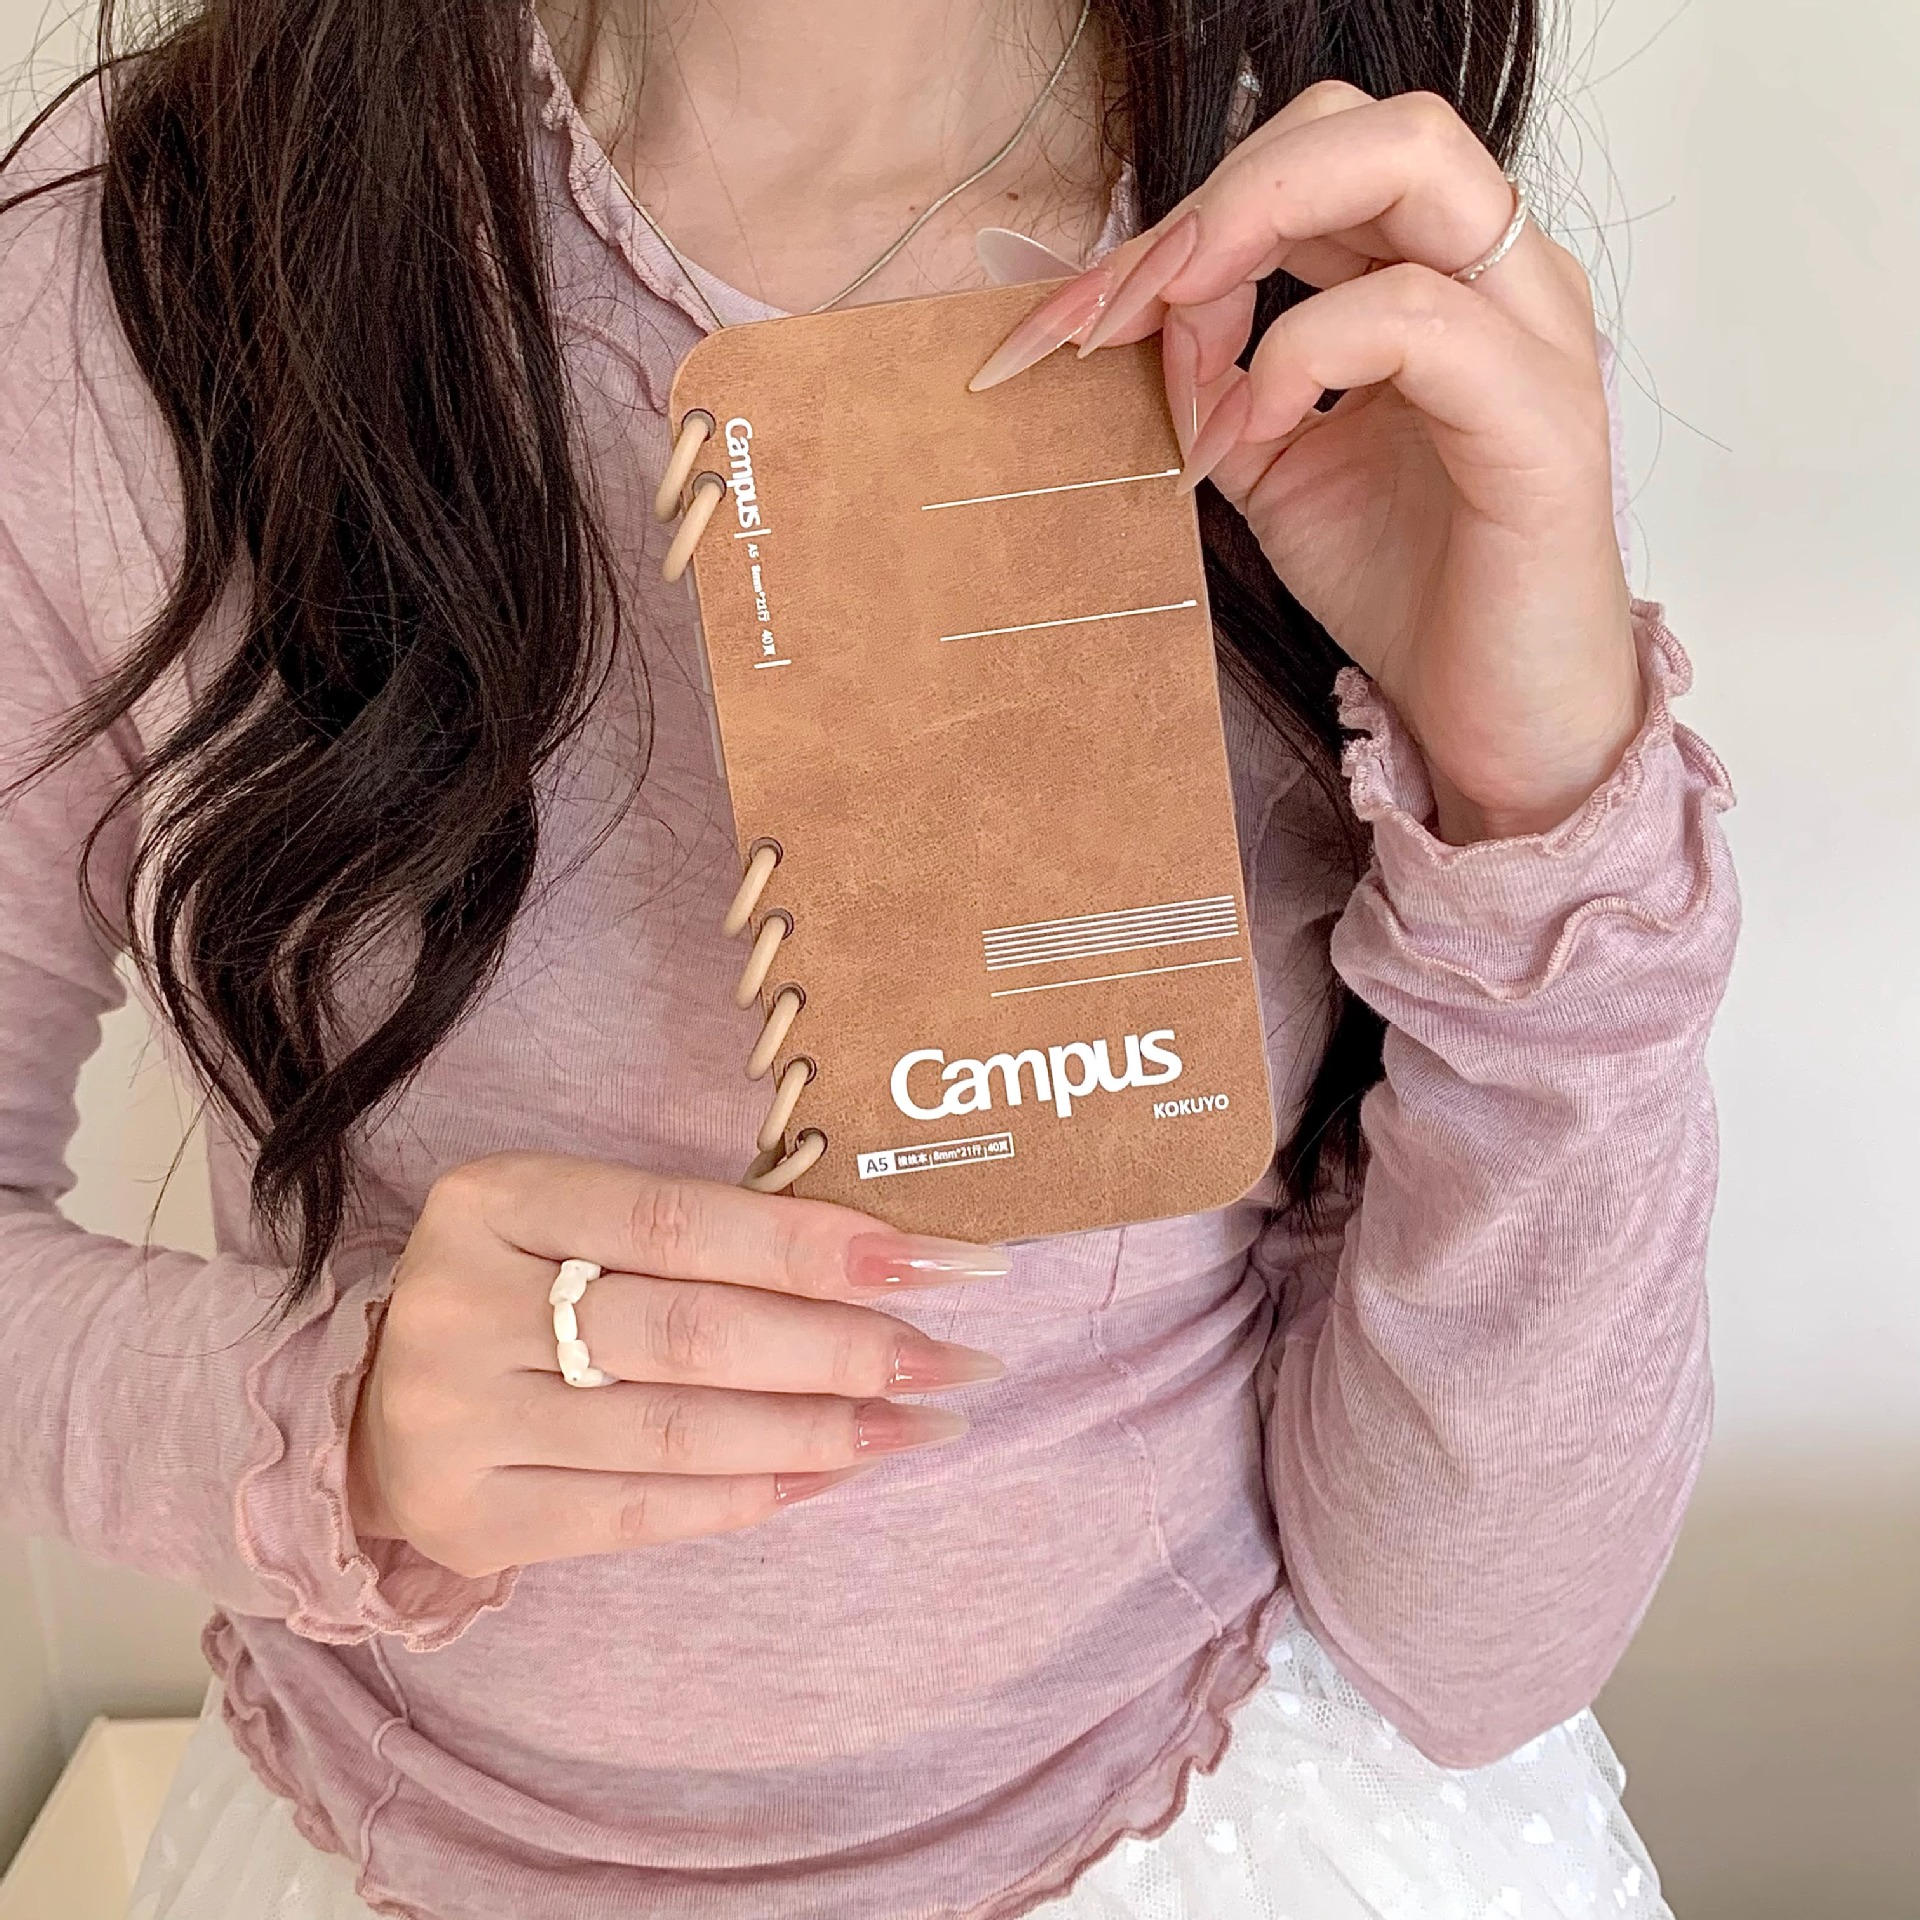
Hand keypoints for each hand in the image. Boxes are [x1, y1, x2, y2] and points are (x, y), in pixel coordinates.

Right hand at [347, 1153, 1008, 1577]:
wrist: (368, 1402)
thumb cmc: (517, 1293)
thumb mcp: (573, 1224)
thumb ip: (693, 1236)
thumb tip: (880, 1261)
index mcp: (495, 1198)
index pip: (683, 1220)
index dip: (821, 1244)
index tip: (945, 1263)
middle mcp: (462, 1305)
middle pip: (691, 1332)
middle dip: (847, 1347)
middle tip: (957, 1357)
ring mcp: (455, 1420)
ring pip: (678, 1431)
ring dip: (824, 1430)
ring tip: (922, 1422)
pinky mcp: (471, 1518)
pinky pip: (642, 1513)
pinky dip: (753, 1492)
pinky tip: (832, 1473)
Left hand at [973, 85, 1642, 844]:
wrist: (1490, 718)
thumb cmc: (1405, 587)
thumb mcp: (1271, 463)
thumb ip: (1211, 375)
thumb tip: (1134, 317)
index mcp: (1436, 273)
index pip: (1306, 165)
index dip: (1176, 217)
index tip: (1072, 312)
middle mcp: (1497, 276)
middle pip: (1356, 126)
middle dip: (1208, 199)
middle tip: (1114, 305)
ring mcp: (1530, 334)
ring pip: (1407, 163)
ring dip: (1246, 228)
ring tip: (1165, 334)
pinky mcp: (1538, 421)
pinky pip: (1414, 319)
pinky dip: (1303, 352)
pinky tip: (1246, 428)